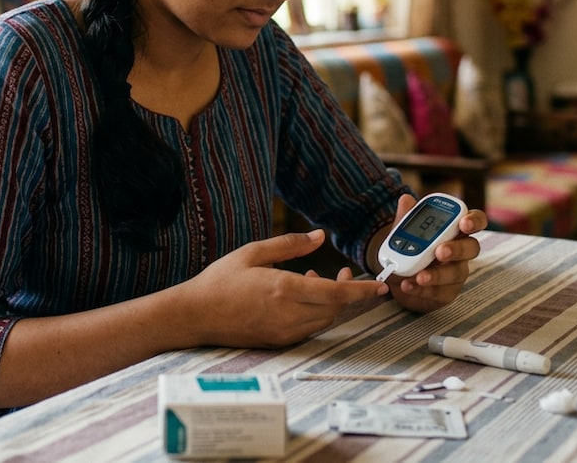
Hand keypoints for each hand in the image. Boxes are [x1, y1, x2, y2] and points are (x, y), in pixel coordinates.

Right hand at [176, 230, 387, 348]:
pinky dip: (315, 312)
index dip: (363, 291)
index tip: (381, 285)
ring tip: (318, 280)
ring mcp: (284, 331)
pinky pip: (309, 327)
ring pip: (324, 319)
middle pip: (336, 309)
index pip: (337, 294)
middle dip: (349, 294)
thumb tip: (319, 236)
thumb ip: (290, 244)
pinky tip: (302, 295)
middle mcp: (288, 314)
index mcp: (284, 289)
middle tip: (349, 275)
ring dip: (331, 302)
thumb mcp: (253, 252)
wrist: (194, 315)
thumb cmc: (220, 281)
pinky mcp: (278, 341)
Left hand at [380, 194, 486, 312]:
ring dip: (437, 275)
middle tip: (440, 251)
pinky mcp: (447, 292)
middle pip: (471, 248)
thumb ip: (405, 218)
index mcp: (455, 230)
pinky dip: (422, 290)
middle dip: (457, 249)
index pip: (476, 221)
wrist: (396, 276)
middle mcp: (461, 251)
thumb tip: (406, 199)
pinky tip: (407, 286)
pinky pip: (439, 292)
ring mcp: (456, 273)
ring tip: (419, 276)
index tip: (463, 223)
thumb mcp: (402, 232)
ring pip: (455, 273)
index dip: (474, 220)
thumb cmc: (408, 248)